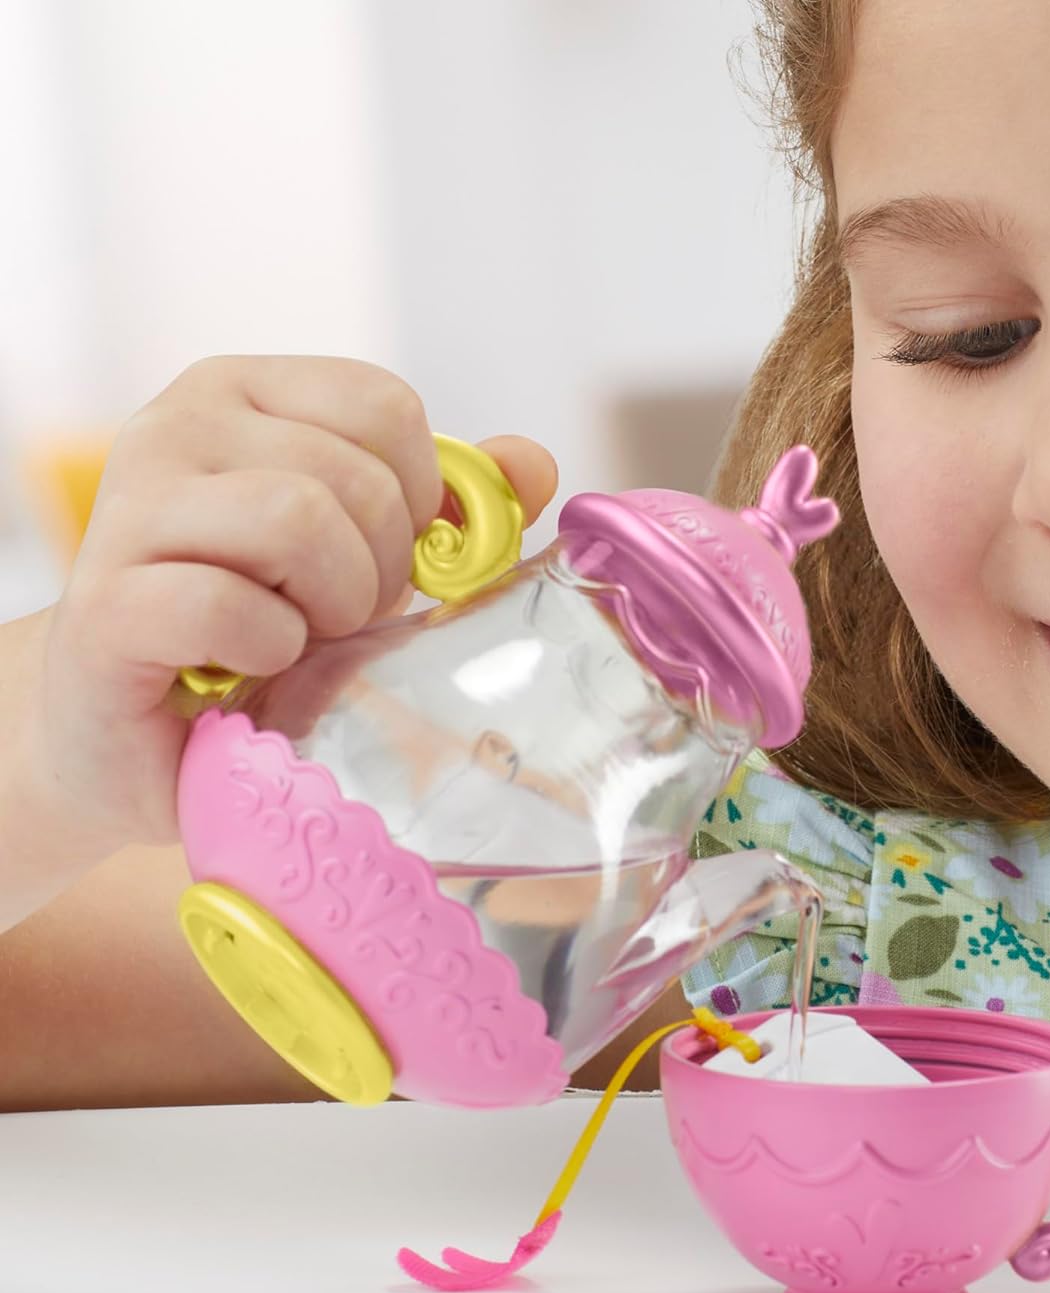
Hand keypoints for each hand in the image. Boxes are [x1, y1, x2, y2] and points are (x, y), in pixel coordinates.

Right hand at [27, 355, 557, 856]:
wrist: (133, 730)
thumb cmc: (255, 630)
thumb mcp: (362, 556)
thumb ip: (445, 505)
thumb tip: (531, 464)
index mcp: (245, 394)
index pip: (387, 405)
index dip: (418, 496)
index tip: (386, 557)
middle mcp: (177, 426)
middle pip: (355, 473)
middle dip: (379, 568)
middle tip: (338, 616)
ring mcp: (130, 507)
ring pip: (296, 518)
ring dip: (330, 606)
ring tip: (299, 637)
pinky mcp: (107, 604)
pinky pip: (234, 608)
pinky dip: (270, 652)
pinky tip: (248, 667)